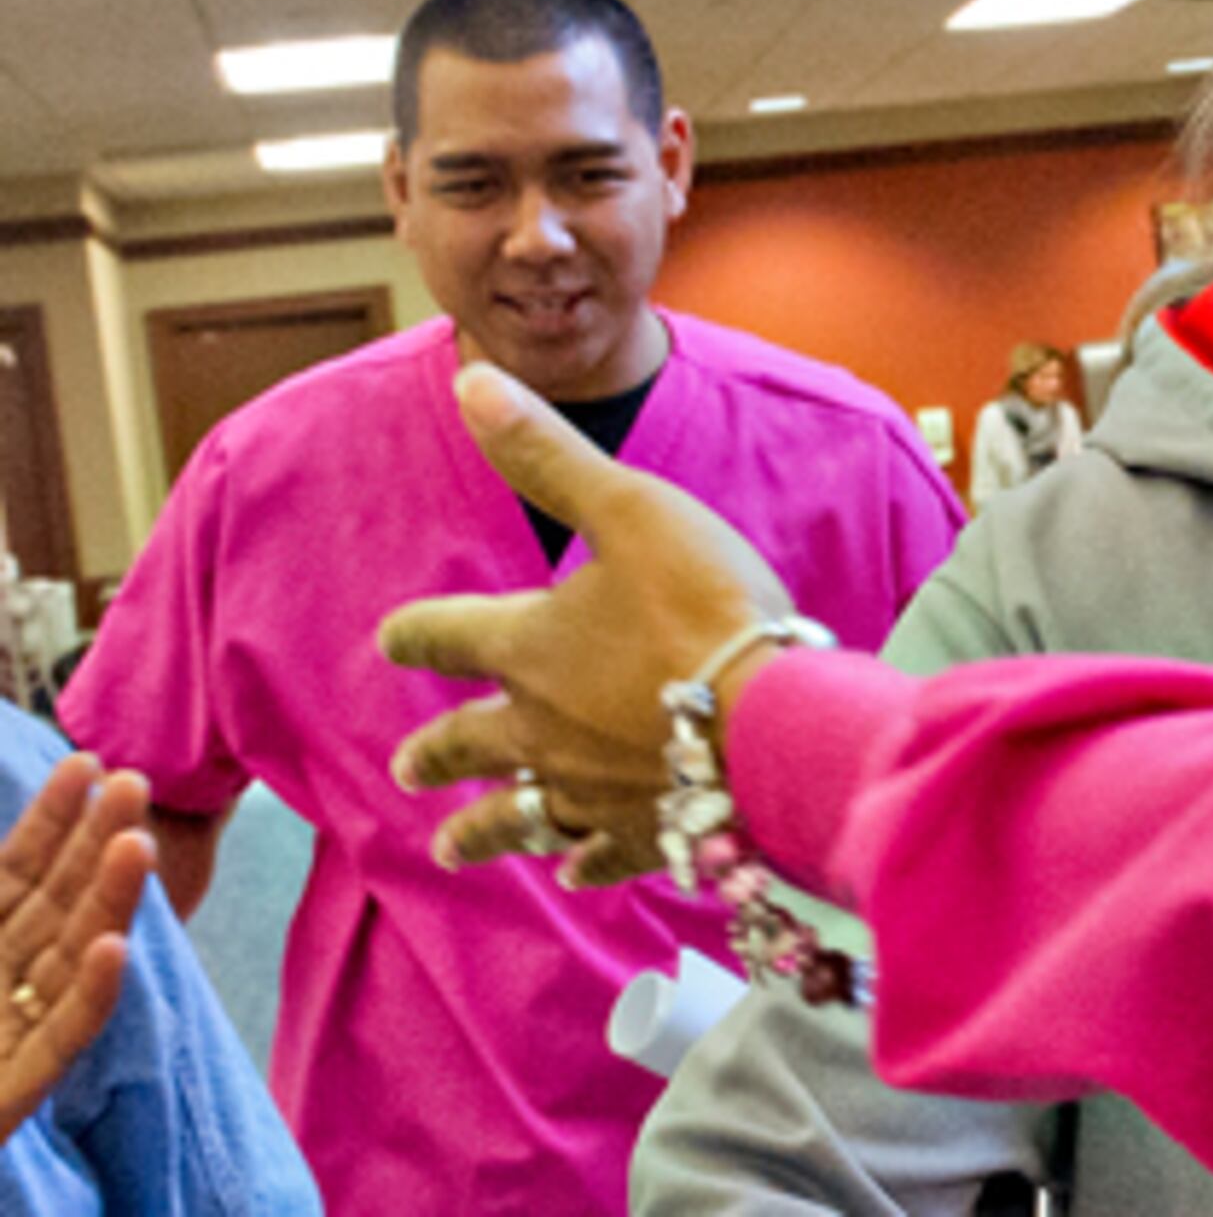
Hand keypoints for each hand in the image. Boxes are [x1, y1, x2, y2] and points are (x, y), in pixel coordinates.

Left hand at [0, 754, 150, 1137]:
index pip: (14, 875)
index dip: (47, 822)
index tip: (85, 764)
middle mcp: (0, 984)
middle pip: (54, 907)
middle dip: (92, 845)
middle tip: (133, 784)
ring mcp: (12, 1037)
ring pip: (68, 960)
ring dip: (105, 905)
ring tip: (136, 846)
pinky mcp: (14, 1092)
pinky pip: (59, 1041)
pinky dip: (89, 997)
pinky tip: (113, 950)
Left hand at [380, 365, 794, 886]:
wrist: (776, 721)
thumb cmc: (707, 607)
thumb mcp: (631, 509)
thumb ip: (549, 457)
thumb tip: (469, 383)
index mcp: (527, 647)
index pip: (445, 637)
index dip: (417, 633)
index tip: (394, 639)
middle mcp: (539, 728)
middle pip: (468, 745)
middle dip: (436, 753)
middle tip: (405, 769)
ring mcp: (589, 788)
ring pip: (519, 816)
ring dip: (485, 830)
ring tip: (456, 844)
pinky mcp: (644, 831)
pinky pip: (601, 855)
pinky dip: (583, 863)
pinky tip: (576, 872)